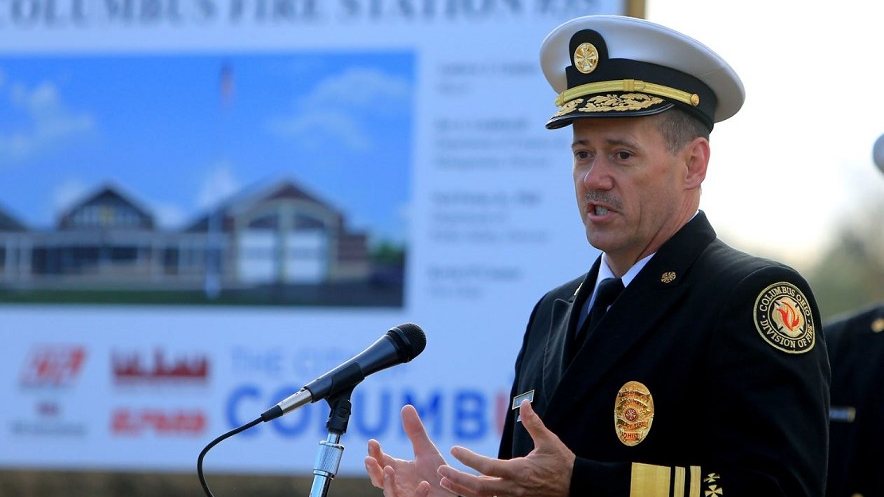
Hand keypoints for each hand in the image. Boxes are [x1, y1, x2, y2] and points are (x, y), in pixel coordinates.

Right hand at [365, 405, 452, 496]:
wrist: (453, 492)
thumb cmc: (437, 475)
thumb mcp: (427, 451)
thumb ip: (415, 432)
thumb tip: (406, 406)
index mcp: (398, 469)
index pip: (380, 460)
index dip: (374, 452)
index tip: (372, 442)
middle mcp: (399, 484)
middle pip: (378, 479)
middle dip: (372, 469)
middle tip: (369, 459)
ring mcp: (406, 496)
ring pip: (390, 494)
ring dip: (388, 483)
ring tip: (389, 469)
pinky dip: (417, 495)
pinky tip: (423, 485)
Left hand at [437, 400, 574, 496]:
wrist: (578, 487)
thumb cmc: (563, 464)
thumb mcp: (549, 441)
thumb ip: (534, 423)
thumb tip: (524, 403)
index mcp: (519, 471)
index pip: (487, 467)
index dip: (469, 459)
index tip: (454, 449)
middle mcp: (513, 488)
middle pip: (478, 488)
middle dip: (457, 479)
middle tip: (440, 469)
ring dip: (462, 490)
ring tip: (445, 480)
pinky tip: (463, 490)